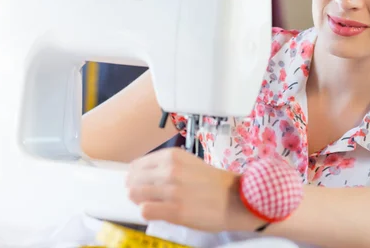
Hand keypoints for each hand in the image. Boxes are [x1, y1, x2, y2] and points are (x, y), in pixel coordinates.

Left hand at [126, 147, 261, 232]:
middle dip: (136, 188)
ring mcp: (171, 190)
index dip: (136, 176)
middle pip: (133, 180)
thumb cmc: (215, 184)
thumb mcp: (190, 163)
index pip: (138, 165)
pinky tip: (159, 212)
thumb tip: (144, 175)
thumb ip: (168, 166)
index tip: (140, 183)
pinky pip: (145, 210)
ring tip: (154, 204)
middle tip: (146, 196)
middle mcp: (170, 170)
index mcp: (173, 156)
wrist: (236, 199)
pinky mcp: (174, 210)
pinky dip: (148, 212)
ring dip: (141, 200)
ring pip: (135, 194)